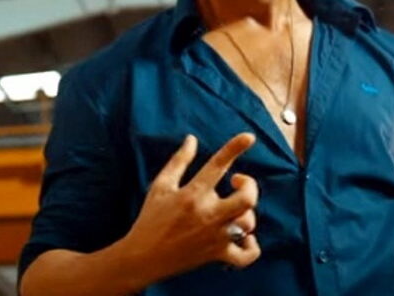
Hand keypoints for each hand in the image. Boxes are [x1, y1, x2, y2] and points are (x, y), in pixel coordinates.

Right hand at [121, 133, 260, 282]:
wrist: (142, 258)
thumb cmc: (151, 219)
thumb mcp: (160, 186)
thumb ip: (179, 161)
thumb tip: (192, 139)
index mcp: (192, 194)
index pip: (218, 165)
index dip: (235, 148)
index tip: (249, 137)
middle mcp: (207, 214)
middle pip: (247, 198)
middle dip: (250, 186)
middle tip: (238, 183)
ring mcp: (214, 237)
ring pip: (248, 223)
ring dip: (247, 214)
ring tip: (234, 211)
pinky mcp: (216, 255)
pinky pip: (246, 255)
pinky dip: (252, 247)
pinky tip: (245, 238)